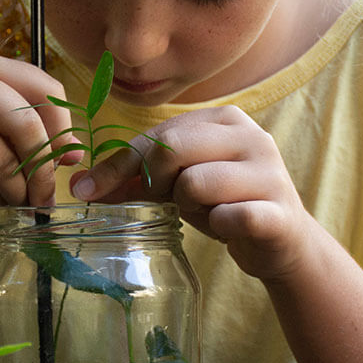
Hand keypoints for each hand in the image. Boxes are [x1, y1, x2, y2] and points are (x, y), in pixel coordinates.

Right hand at [0, 47, 78, 205]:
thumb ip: (9, 114)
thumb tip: (72, 154)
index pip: (43, 86)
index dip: (65, 127)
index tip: (71, 159)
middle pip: (28, 124)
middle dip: (45, 168)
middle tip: (46, 195)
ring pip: (2, 157)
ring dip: (17, 189)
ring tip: (17, 201)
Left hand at [69, 106, 319, 279]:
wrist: (282, 241)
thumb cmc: (224, 203)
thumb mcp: (179, 184)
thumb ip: (136, 179)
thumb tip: (81, 185)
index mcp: (225, 120)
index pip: (158, 135)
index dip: (118, 164)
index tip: (84, 190)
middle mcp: (251, 137)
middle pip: (174, 148)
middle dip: (157, 181)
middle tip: (169, 201)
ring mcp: (269, 173)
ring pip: (196, 183)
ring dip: (190, 206)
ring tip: (206, 213)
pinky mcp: (279, 212)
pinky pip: (231, 216)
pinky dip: (218, 227)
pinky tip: (227, 228)